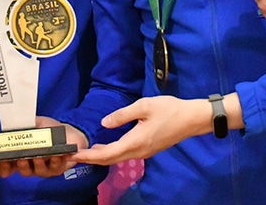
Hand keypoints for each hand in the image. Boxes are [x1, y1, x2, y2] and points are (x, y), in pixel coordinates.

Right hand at [0, 116, 87, 177]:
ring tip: (38, 157)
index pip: (10, 163)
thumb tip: (12, 124)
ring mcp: (44, 168)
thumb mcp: (36, 123)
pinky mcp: (57, 169)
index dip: (4, 165)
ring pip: (37, 170)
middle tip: (20, 159)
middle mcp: (32, 163)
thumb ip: (25, 124)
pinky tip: (54, 155)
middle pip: (22, 169)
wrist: (69, 132)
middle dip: (20, 165)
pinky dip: (53, 161)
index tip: (1, 162)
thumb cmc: (51, 128)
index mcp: (24, 154)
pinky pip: (54, 167)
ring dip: (37, 163)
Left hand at [71, 96, 209, 165]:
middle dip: (91, 159)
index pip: (107, 153)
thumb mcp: (144, 106)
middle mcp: (138, 151)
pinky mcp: (148, 149)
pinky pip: (125, 155)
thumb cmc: (169, 109)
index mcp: (136, 141)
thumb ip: (122, 115)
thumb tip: (104, 123)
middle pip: (110, 160)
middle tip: (73, 156)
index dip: (89, 156)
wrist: (192, 119)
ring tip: (85, 152)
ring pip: (118, 159)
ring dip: (100, 157)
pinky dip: (111, 154)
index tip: (75, 155)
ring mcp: (144, 152)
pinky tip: (104, 147)